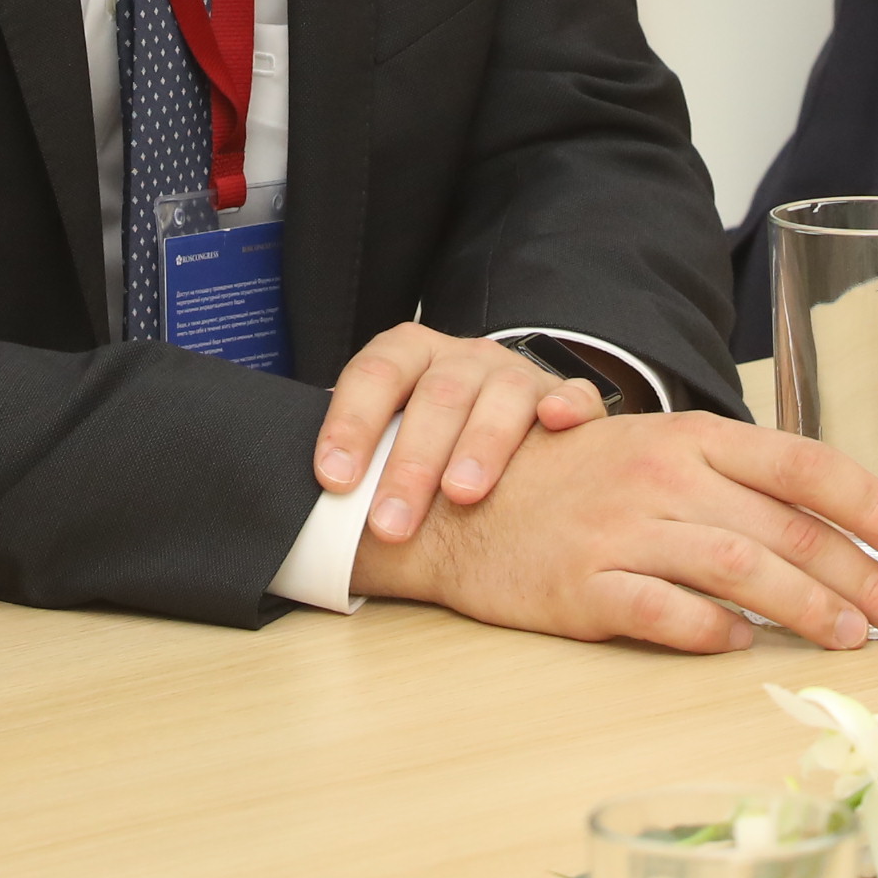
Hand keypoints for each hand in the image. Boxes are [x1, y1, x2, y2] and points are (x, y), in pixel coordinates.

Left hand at [317, 323, 604, 540]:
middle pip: (436, 396)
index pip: (373, 375)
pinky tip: (556, 424)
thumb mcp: (392, 428)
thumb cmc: (429, 433)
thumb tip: (303, 509)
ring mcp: (515, 374)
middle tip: (391, 522)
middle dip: (410, 463)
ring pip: (501, 395)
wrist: (499, 408)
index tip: (334, 480)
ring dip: (480, 444)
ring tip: (461, 495)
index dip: (350, 424)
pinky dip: (568, 406)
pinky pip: (574, 394)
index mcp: (409, 354)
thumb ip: (359, 452)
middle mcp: (463, 357)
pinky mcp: (562, 396)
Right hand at [346, 412, 877, 651]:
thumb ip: (730, 486)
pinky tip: (745, 648)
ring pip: (742, 571)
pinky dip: (714, 633)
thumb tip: (825, 529)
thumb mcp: (654, 456)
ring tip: (850, 639)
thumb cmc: (571, 481)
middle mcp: (664, 477)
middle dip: (864, 577)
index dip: (870, 502)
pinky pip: (666, 614)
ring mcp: (623, 531)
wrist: (458, 503)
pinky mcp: (586, 587)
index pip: (802, 464)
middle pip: (788, 529)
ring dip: (807, 609)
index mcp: (690, 437)